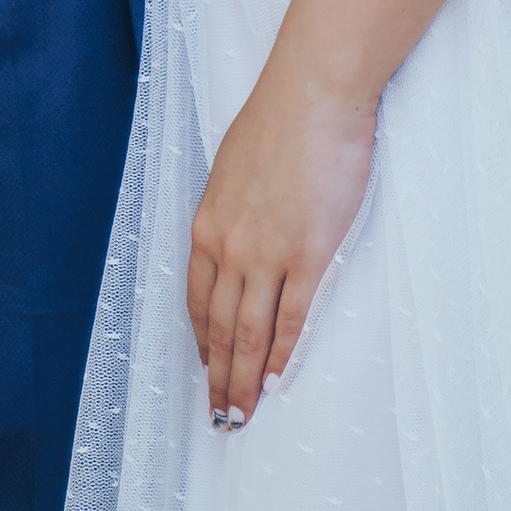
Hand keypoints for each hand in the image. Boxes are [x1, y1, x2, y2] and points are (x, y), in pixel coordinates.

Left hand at [187, 44, 376, 427]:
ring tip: (242, 416)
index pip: (197, 301)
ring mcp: (268, 253)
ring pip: (248, 333)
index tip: (207, 370)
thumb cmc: (279, 121)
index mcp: (207, 225)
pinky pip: (291, 318)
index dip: (202, 342)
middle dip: (218, 377)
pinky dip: (280, 355)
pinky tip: (276, 380)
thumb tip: (239, 231)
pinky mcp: (308, 254)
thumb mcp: (234, 169)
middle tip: (220, 416)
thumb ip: (232, 209)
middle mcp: (229, 246)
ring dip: (244, 380)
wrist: (314, 94)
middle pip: (218, 328)